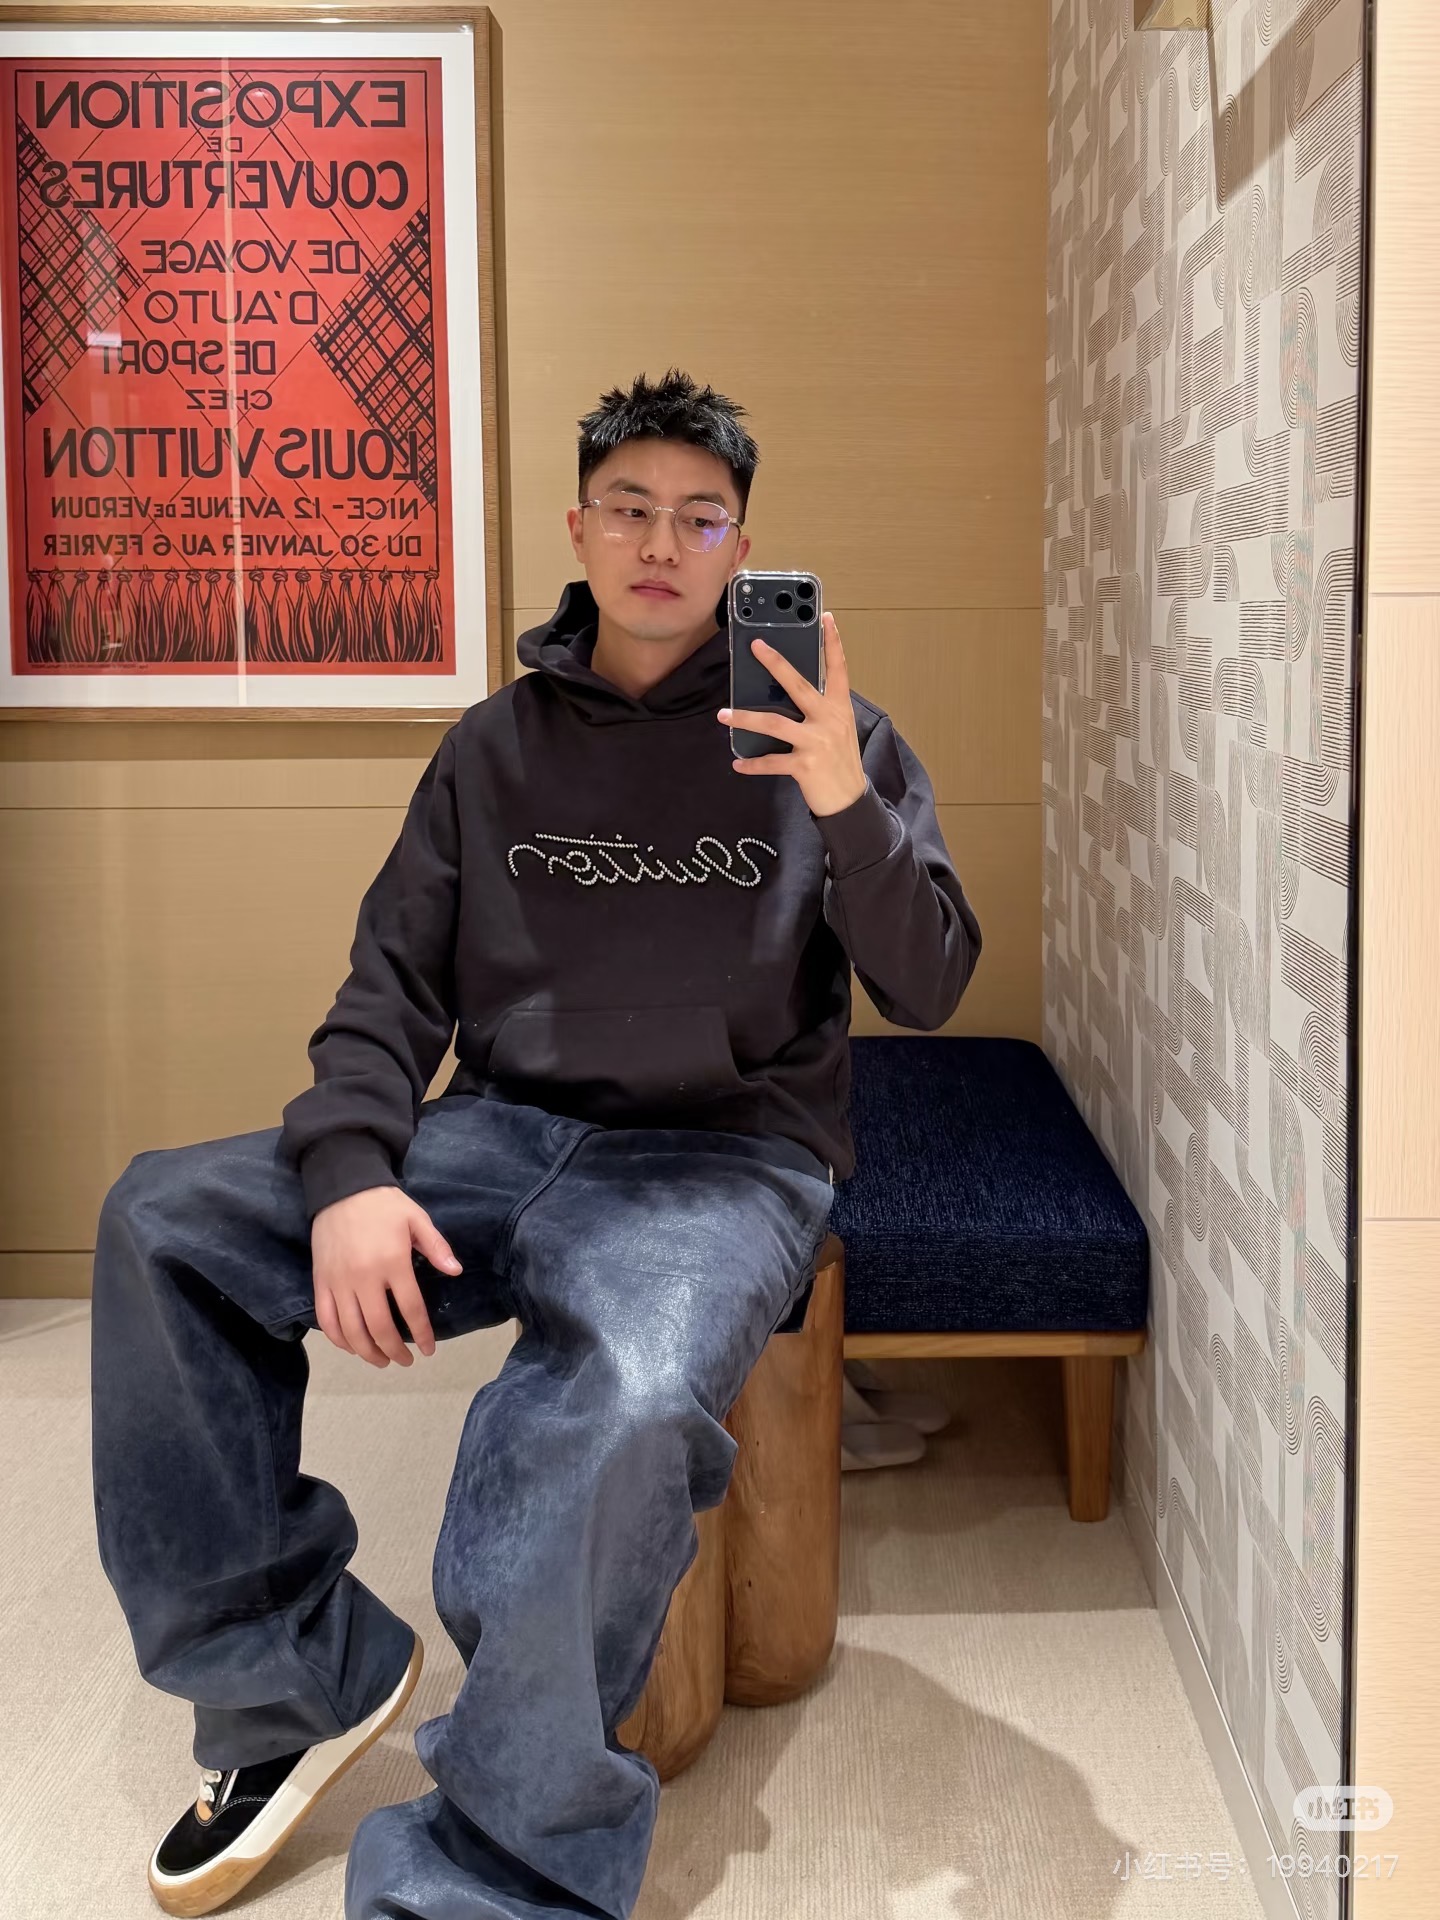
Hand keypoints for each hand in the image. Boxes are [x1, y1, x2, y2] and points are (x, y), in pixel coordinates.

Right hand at [311, 1185, 460, 1367]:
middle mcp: (364, 1278)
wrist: (342, 1188)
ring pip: (351, 1331)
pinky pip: (326, 1320)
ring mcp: (339, 1282)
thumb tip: (455, 1272)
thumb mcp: (417, 1219)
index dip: (421, 1334)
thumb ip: (436, 1248)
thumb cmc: (384, 1204)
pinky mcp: (321, 1282)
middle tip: (406, 1361)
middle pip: (380, 1328)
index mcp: (392, 1263)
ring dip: (367, 1353)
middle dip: (395, 1351)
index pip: (410, 1310)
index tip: (428, 1349)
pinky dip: (338, 1339)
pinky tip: (352, 1347)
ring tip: (382, 1361)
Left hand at [718, 611, 867, 816]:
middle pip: (798, 685)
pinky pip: (771, 762)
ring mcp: (817, 742)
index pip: (838, 668)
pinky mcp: (805, 765)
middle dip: (775, 663)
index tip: (825, 618)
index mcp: (839, 708)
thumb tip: (783, 697)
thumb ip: (818, 711)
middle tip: (755, 646)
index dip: (832, 642)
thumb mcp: (837, 730)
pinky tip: (738, 764)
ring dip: (745, 718)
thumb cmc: (840, 762)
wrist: (850, 801)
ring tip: (723, 715)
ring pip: (774, 723)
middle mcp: (829, 720)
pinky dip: (752, 764)